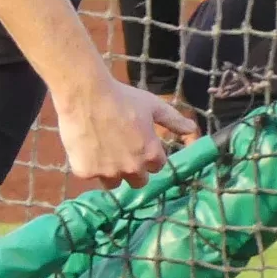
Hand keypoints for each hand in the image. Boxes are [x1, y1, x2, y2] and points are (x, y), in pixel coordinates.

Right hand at [51, 66, 199, 190]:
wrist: (86, 94)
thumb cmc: (122, 97)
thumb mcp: (152, 106)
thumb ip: (174, 120)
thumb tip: (192, 129)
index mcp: (151, 154)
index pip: (156, 167)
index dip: (148, 156)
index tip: (137, 144)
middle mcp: (132, 167)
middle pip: (138, 181)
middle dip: (132, 169)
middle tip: (120, 151)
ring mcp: (108, 172)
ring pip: (113, 183)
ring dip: (111, 172)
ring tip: (102, 151)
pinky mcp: (86, 171)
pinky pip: (90, 174)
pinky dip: (87, 164)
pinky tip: (84, 147)